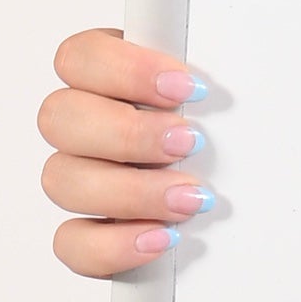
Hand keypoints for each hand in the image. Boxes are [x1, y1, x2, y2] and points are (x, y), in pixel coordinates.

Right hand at [38, 29, 212, 277]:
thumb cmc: (228, 129)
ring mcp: (79, 178)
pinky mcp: (86, 233)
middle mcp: (83, 122)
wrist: (242, 197)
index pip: (81, 57)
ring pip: (60, 179)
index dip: (127, 71)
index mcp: (108, 72)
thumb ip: (210, 67)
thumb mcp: (224, 88)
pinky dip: (114, 244)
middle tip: (188, 143)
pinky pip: (71, 243)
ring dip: (129, 191)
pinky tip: (161, 238)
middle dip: (128, 133)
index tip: (188, 89)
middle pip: (58, 117)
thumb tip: (214, 74)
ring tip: (187, 198)